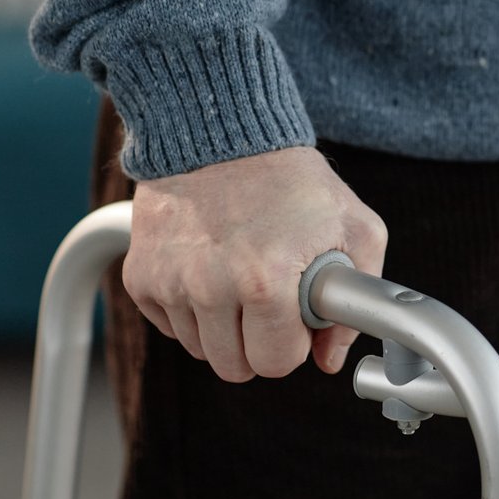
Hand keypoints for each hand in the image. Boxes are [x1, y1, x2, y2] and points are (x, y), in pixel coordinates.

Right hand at [123, 146, 386, 381]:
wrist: (221, 132)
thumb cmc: (292, 179)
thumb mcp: (354, 227)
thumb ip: (358, 298)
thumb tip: (329, 357)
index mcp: (267, 281)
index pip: (277, 362)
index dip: (293, 342)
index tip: (295, 315)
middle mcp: (211, 287)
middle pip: (234, 366)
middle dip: (257, 342)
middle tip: (268, 299)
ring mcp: (171, 283)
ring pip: (200, 350)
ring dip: (222, 325)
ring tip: (238, 274)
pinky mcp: (140, 276)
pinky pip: (169, 326)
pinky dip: (189, 307)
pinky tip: (208, 266)